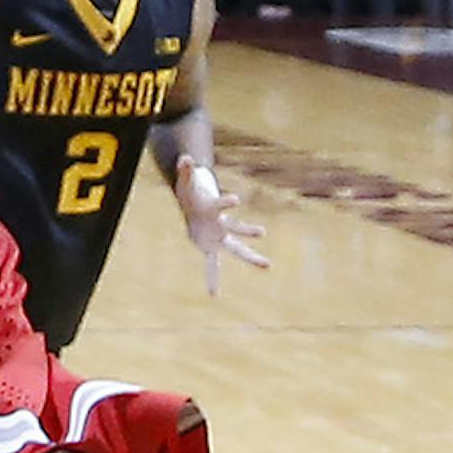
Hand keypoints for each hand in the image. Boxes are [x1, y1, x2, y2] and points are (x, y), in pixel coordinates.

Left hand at [177, 164, 269, 293]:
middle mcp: (221, 224)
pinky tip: (213, 294)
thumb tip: (184, 158)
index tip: (237, 199)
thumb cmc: (192, 193)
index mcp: (214, 208)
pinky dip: (212, 278)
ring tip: (268, 265)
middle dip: (247, 231)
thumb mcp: (186, 181)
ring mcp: (219, 238)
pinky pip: (213, 265)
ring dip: (250, 256)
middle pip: (236, 230)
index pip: (221, 204)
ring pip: (236, 249)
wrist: (196, 206)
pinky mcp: (211, 248)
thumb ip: (185, 169)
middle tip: (263, 232)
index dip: (227, 202)